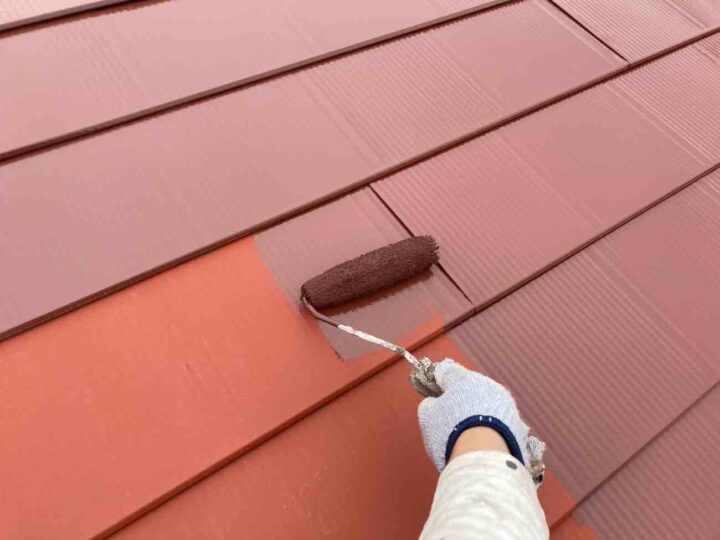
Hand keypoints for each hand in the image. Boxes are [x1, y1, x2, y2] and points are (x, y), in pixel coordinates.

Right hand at [418, 360, 544, 479]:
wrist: (485, 457)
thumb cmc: (451, 432)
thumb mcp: (428, 417)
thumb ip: (429, 404)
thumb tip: (434, 402)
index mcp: (464, 378)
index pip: (447, 372)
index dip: (438, 382)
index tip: (433, 394)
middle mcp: (489, 386)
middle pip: (471, 389)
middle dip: (462, 401)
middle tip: (451, 421)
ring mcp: (507, 405)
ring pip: (489, 406)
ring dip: (480, 415)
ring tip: (470, 438)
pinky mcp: (519, 426)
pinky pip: (501, 425)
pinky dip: (493, 431)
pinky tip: (485, 446)